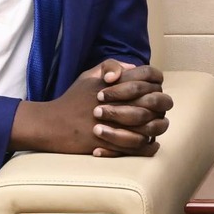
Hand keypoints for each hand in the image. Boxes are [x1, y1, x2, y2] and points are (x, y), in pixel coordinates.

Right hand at [11, 60, 171, 157]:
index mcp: (114, 82)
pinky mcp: (111, 143)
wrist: (52, 124)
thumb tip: (133, 67)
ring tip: (157, 126)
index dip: (156, 83)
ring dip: (157, 126)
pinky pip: (139, 146)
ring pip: (150, 125)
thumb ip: (110, 66)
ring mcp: (114, 123)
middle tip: (160, 110)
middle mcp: (117, 101)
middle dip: (160, 105)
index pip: (149, 77)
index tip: (154, 90)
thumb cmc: (72, 99)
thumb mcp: (88, 76)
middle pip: (155, 101)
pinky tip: (151, 143)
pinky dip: (148, 146)